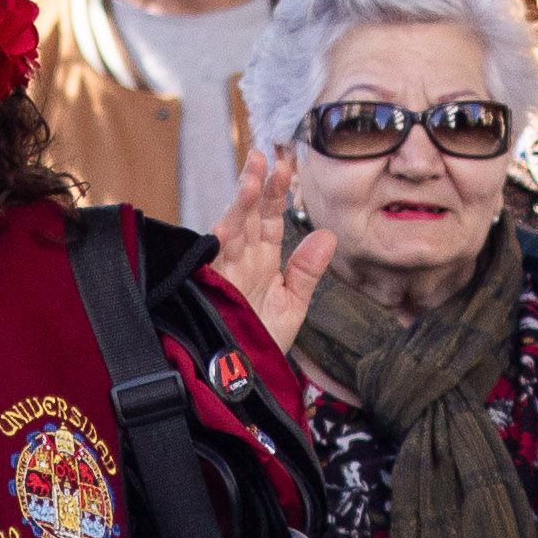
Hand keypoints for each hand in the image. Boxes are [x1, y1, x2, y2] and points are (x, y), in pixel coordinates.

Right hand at [209, 146, 337, 354]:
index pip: (271, 219)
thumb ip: (308, 270)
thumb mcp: (293, 304)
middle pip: (251, 215)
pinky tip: (228, 225)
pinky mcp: (210, 289)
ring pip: (232, 230)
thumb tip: (327, 234)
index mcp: (263, 260)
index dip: (278, 193)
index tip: (287, 166)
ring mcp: (225, 272)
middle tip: (266, 156)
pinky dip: (220, 243)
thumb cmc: (262, 342)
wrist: (244, 380)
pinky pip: (213, 263)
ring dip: (241, 205)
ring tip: (252, 177)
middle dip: (257, 186)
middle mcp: (242, 260)